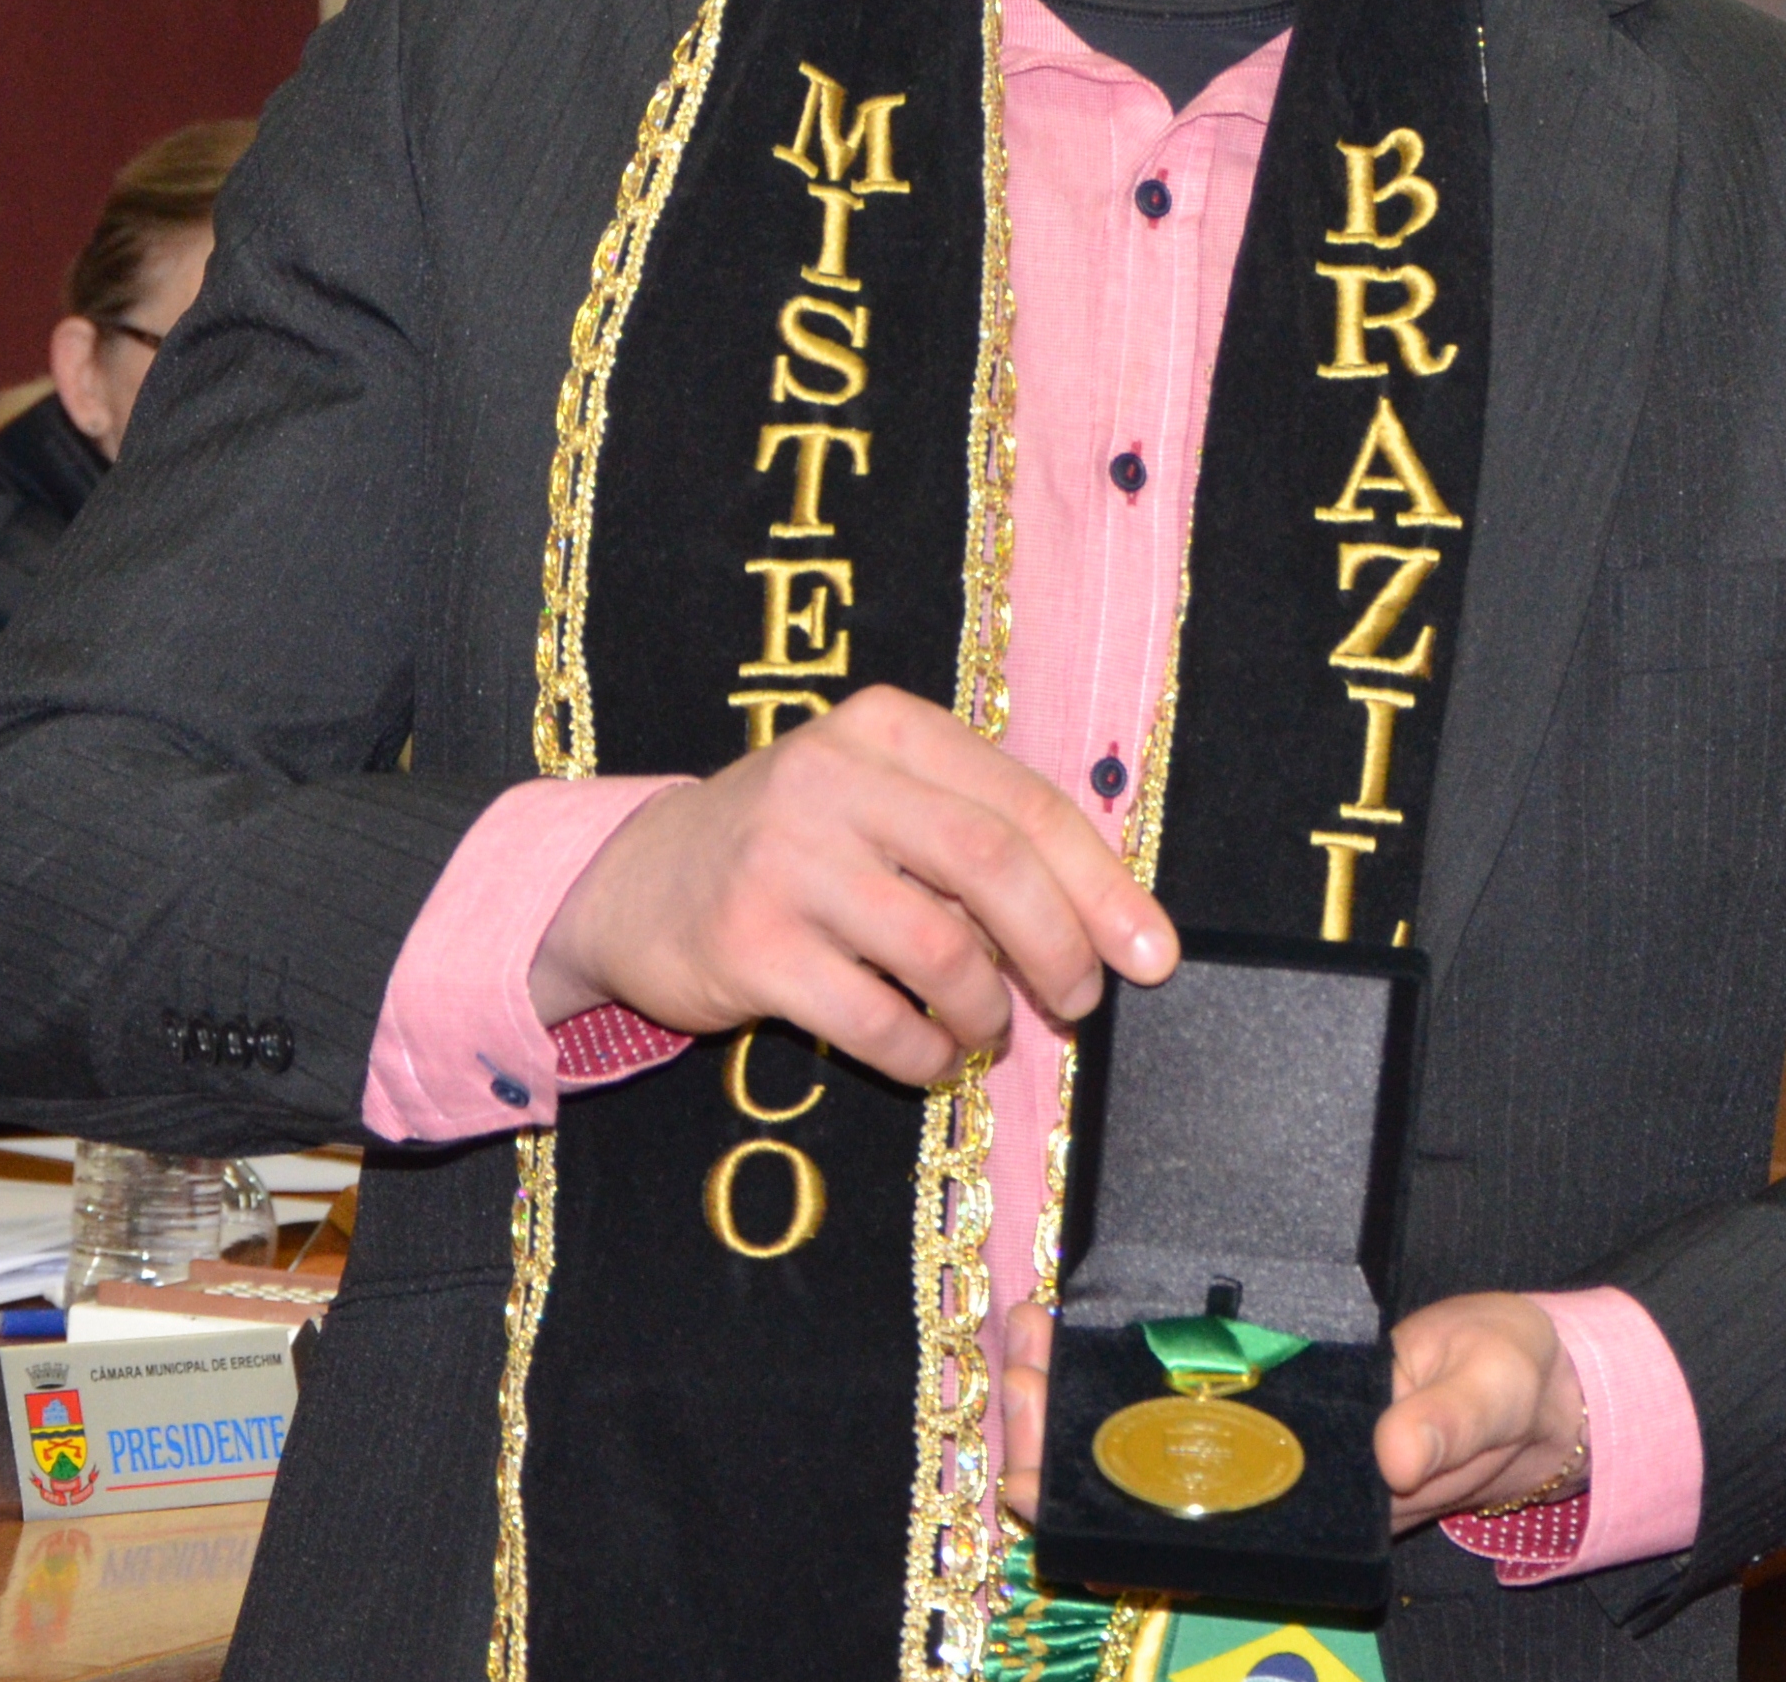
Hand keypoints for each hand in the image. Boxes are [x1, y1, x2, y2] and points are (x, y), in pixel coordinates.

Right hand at [530, 685, 1176, 1086]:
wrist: (634, 882)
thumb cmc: (793, 847)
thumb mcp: (878, 800)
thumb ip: (974, 832)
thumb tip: (1108, 919)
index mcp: (885, 727)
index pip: (1024, 804)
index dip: (1102, 885)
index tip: (1150, 953)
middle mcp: (832, 778)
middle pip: (992, 866)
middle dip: (1059, 948)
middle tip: (1078, 1002)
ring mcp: (784, 861)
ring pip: (941, 948)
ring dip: (988, 1011)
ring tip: (990, 1031)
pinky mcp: (748, 944)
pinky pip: (876, 1018)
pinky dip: (925, 1055)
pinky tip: (931, 1059)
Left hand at [996, 1291, 1582, 1532]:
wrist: (1532, 1388)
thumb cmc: (1510, 1389)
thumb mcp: (1493, 1394)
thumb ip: (1449, 1424)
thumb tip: (1391, 1454)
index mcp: (1321, 1502)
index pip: (1189, 1522)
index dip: (1100, 1497)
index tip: (1037, 1444)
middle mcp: (1277, 1487)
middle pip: (1140, 1488)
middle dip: (1060, 1438)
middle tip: (1017, 1368)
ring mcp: (1265, 1447)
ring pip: (1141, 1448)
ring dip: (1072, 1404)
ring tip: (1023, 1340)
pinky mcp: (1269, 1400)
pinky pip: (1174, 1402)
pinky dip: (1114, 1374)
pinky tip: (1071, 1335)